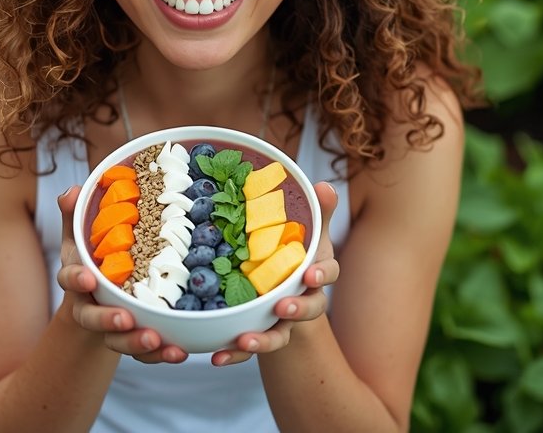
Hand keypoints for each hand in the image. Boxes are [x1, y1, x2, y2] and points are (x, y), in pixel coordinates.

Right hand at [54, 186, 189, 363]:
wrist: (99, 294)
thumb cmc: (93, 257)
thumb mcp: (83, 235)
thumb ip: (76, 214)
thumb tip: (72, 190)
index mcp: (78, 277)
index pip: (70, 279)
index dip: (76, 280)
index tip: (89, 278)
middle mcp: (90, 305)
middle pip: (93, 318)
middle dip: (109, 321)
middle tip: (126, 320)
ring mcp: (112, 326)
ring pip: (119, 341)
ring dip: (137, 344)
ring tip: (158, 341)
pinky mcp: (133, 339)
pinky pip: (143, 352)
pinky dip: (159, 354)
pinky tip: (178, 352)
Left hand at [210, 181, 339, 366]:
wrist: (279, 289)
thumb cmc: (294, 254)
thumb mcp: (306, 232)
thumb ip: (317, 211)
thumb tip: (324, 184)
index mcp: (314, 272)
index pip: (326, 272)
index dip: (320, 275)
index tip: (310, 275)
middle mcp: (302, 299)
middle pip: (307, 309)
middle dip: (296, 311)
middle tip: (282, 309)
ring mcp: (280, 321)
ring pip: (278, 335)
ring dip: (263, 341)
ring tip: (244, 341)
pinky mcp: (258, 334)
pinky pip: (247, 346)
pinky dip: (233, 353)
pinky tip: (216, 357)